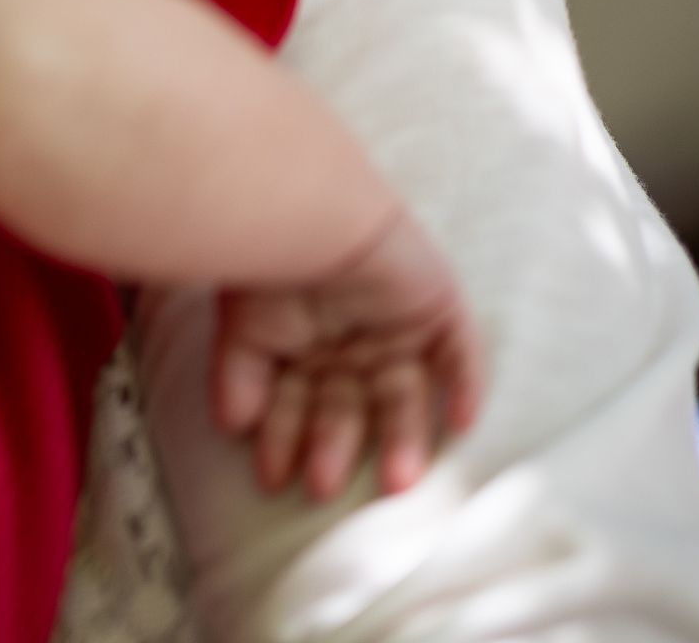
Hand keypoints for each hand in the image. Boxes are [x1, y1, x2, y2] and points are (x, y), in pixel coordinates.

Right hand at [211, 208, 486, 500]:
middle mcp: (352, 346)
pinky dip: (465, 388)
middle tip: (322, 485)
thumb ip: (239, 377)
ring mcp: (399, 330)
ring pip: (406, 397)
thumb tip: (232, 427)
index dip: (284, 440)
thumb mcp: (243, 327)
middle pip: (351, 408)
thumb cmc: (268, 265)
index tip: (271, 478)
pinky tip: (463, 423)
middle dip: (336, 446)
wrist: (311, 213)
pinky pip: (461, 357)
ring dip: (402, 439)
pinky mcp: (439, 310)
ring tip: (394, 481)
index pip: (298, 406)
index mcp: (306, 349)